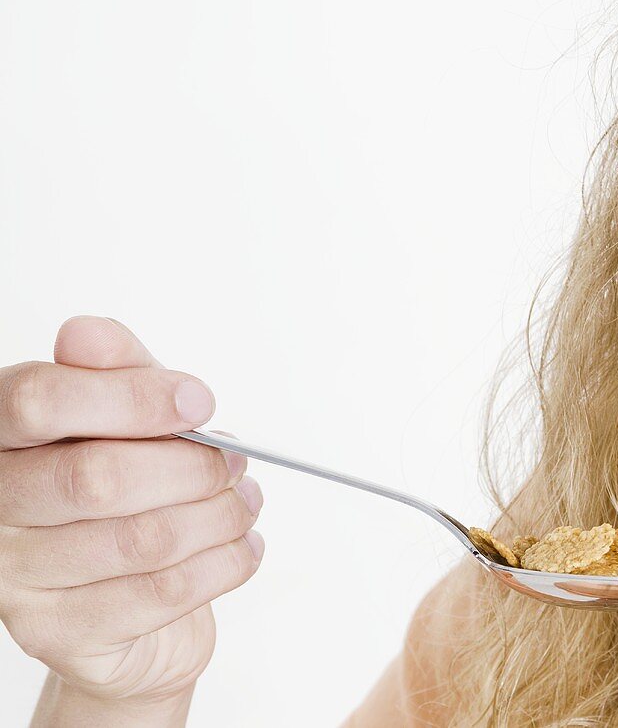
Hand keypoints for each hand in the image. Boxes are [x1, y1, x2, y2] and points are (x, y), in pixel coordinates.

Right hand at [0, 316, 263, 714]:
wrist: (125, 610)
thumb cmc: (127, 496)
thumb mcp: (127, 419)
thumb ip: (116, 373)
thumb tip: (89, 335)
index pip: (37, 402)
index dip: (131, 397)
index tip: (198, 402)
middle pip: (97, 477)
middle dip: (190, 466)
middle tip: (232, 460)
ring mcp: (16, 579)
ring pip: (143, 538)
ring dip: (219, 515)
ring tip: (244, 501)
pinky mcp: (59, 633)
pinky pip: (163, 593)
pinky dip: (224, 563)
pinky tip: (242, 545)